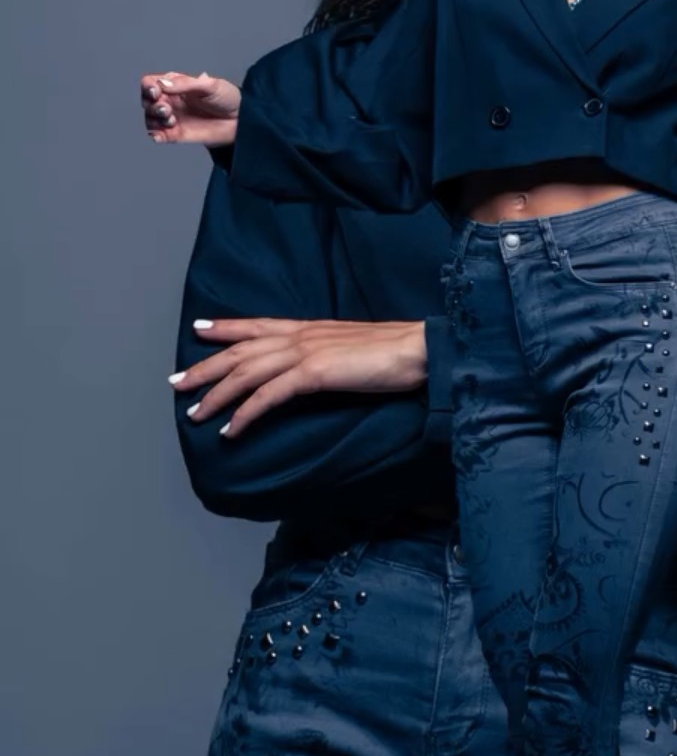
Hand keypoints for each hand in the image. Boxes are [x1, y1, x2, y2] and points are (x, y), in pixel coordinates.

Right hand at [141, 71, 241, 146]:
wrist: (242, 121)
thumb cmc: (227, 98)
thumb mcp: (209, 85)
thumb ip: (186, 83)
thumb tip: (163, 84)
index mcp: (175, 85)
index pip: (150, 83)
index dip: (148, 87)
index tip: (157, 92)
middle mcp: (170, 101)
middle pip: (147, 101)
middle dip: (152, 105)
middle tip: (167, 109)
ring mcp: (173, 118)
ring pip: (150, 119)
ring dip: (154, 119)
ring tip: (171, 120)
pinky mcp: (177, 135)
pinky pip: (158, 136)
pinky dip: (155, 136)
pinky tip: (160, 136)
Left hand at [169, 317, 428, 436]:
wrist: (419, 350)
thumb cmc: (396, 353)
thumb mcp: (353, 350)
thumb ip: (329, 356)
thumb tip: (317, 370)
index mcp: (310, 328)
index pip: (257, 324)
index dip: (226, 327)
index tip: (200, 330)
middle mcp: (301, 336)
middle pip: (240, 350)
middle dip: (205, 367)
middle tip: (177, 383)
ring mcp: (305, 353)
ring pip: (246, 373)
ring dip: (217, 395)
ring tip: (196, 414)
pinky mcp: (313, 374)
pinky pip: (268, 396)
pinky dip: (245, 413)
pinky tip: (231, 430)